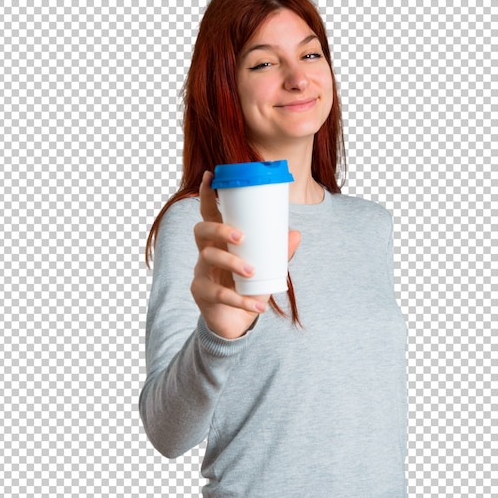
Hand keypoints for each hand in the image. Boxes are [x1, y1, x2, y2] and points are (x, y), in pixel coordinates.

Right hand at [191, 171, 300, 338]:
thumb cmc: (247, 287)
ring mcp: (200, 273)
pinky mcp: (201, 294)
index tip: (211, 175)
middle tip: (241, 237)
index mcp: (219, 241)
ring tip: (251, 271)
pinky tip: (258, 304)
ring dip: (231, 263)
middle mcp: (205, 253)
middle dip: (219, 230)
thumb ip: (279, 253)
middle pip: (201, 231)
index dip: (206, 194)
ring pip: (207, 259)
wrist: (236, 322)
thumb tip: (296, 234)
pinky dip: (240, 299)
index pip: (208, 213)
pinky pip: (217, 294)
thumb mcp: (265, 268)